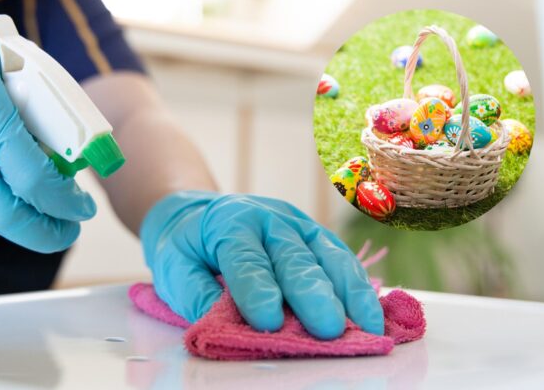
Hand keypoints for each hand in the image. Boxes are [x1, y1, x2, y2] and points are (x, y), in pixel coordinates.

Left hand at [141, 191, 383, 338]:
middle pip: (294, 257)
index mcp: (230, 224)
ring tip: (367, 326)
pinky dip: (358, 286)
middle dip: (313, 294)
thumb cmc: (187, 246)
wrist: (198, 215)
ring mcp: (298, 226)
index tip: (267, 321)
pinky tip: (371, 312)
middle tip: (328, 328)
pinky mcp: (316, 237)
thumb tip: (219, 322)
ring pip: (328, 255)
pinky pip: (341, 259)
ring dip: (349, 292)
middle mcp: (270, 219)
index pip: (245, 259)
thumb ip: (193, 293)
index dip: (257, 290)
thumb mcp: (173, 267)